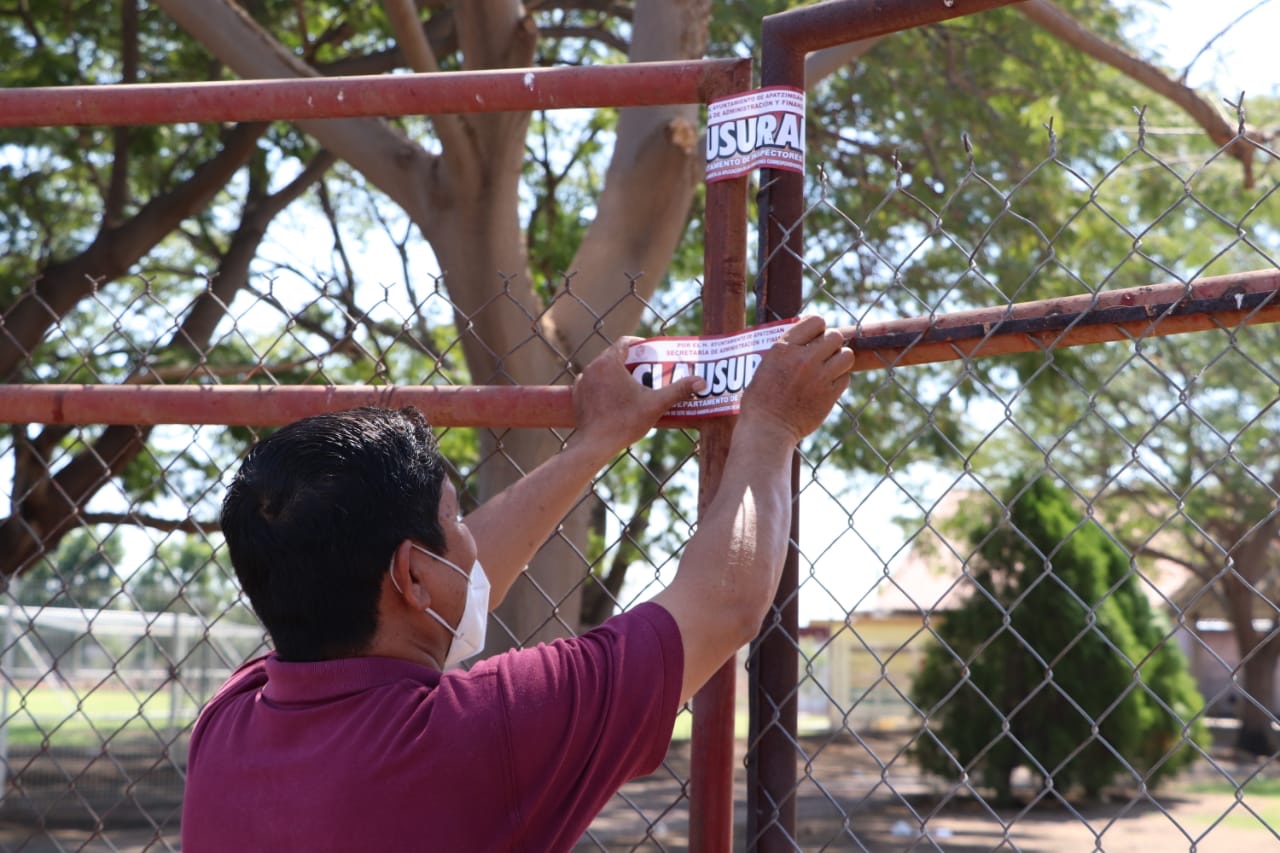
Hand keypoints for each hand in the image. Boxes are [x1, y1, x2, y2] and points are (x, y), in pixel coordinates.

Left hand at [571, 336, 704, 453]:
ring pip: (603, 370)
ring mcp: (582, 382)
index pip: (625, 342)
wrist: (595, 445)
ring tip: (634, 386)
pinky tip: (617, 399)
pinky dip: (605, 386)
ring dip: (617, 374)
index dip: (640, 345)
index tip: (652, 353)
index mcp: (609, 363)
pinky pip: (594, 384)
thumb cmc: (624, 422)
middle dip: (631, 362)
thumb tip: (702, 382)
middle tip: (648, 371)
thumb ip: (679, 390)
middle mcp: (592, 368)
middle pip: (614, 356)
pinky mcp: (577, 396)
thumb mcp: (655, 404)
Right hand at [738, 315, 853, 444]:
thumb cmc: (760, 399)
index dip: (818, 328)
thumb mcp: (766, 365)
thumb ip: (787, 350)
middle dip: (831, 344)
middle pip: (835, 336)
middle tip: (823, 354)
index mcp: (784, 348)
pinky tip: (828, 385)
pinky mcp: (829, 395)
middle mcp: (804, 358)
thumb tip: (805, 339)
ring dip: (840, 359)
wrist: (767, 429)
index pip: (815, 321)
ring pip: (847, 355)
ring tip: (830, 367)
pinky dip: (839, 380)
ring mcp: (819, 377)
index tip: (815, 336)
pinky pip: (846, 377)